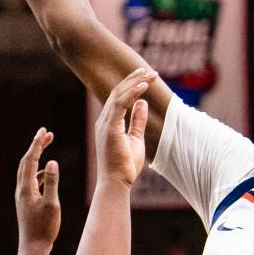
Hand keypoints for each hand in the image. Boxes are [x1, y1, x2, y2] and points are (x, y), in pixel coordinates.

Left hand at [15, 128, 60, 251]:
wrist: (33, 248)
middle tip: (46, 133)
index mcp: (26, 188)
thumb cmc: (44, 228)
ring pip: (28, 170)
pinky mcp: (26, 201)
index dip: (37, 144)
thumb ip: (52, 183)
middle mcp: (21, 189)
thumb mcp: (52, 205)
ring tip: (47, 146)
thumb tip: (53, 162)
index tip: (44, 131)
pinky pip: (31, 179)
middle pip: (26, 161)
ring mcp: (23, 195)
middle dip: (36, 146)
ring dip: (36, 156)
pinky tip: (48, 171)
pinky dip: (39, 170)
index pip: (30, 160)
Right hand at [95, 66, 153, 187]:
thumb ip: (137, 121)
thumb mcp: (135, 139)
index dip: (131, 85)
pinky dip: (132, 93)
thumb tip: (142, 103)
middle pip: (117, 93)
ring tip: (149, 75)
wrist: (116, 183)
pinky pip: (121, 104)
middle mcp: (103, 121)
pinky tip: (143, 87)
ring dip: (135, 83)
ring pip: (118, 95)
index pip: (118, 98)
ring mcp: (105, 124)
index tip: (145, 77)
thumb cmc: (125, 166)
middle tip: (148, 71)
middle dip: (133, 80)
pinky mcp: (110, 128)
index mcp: (108, 123)